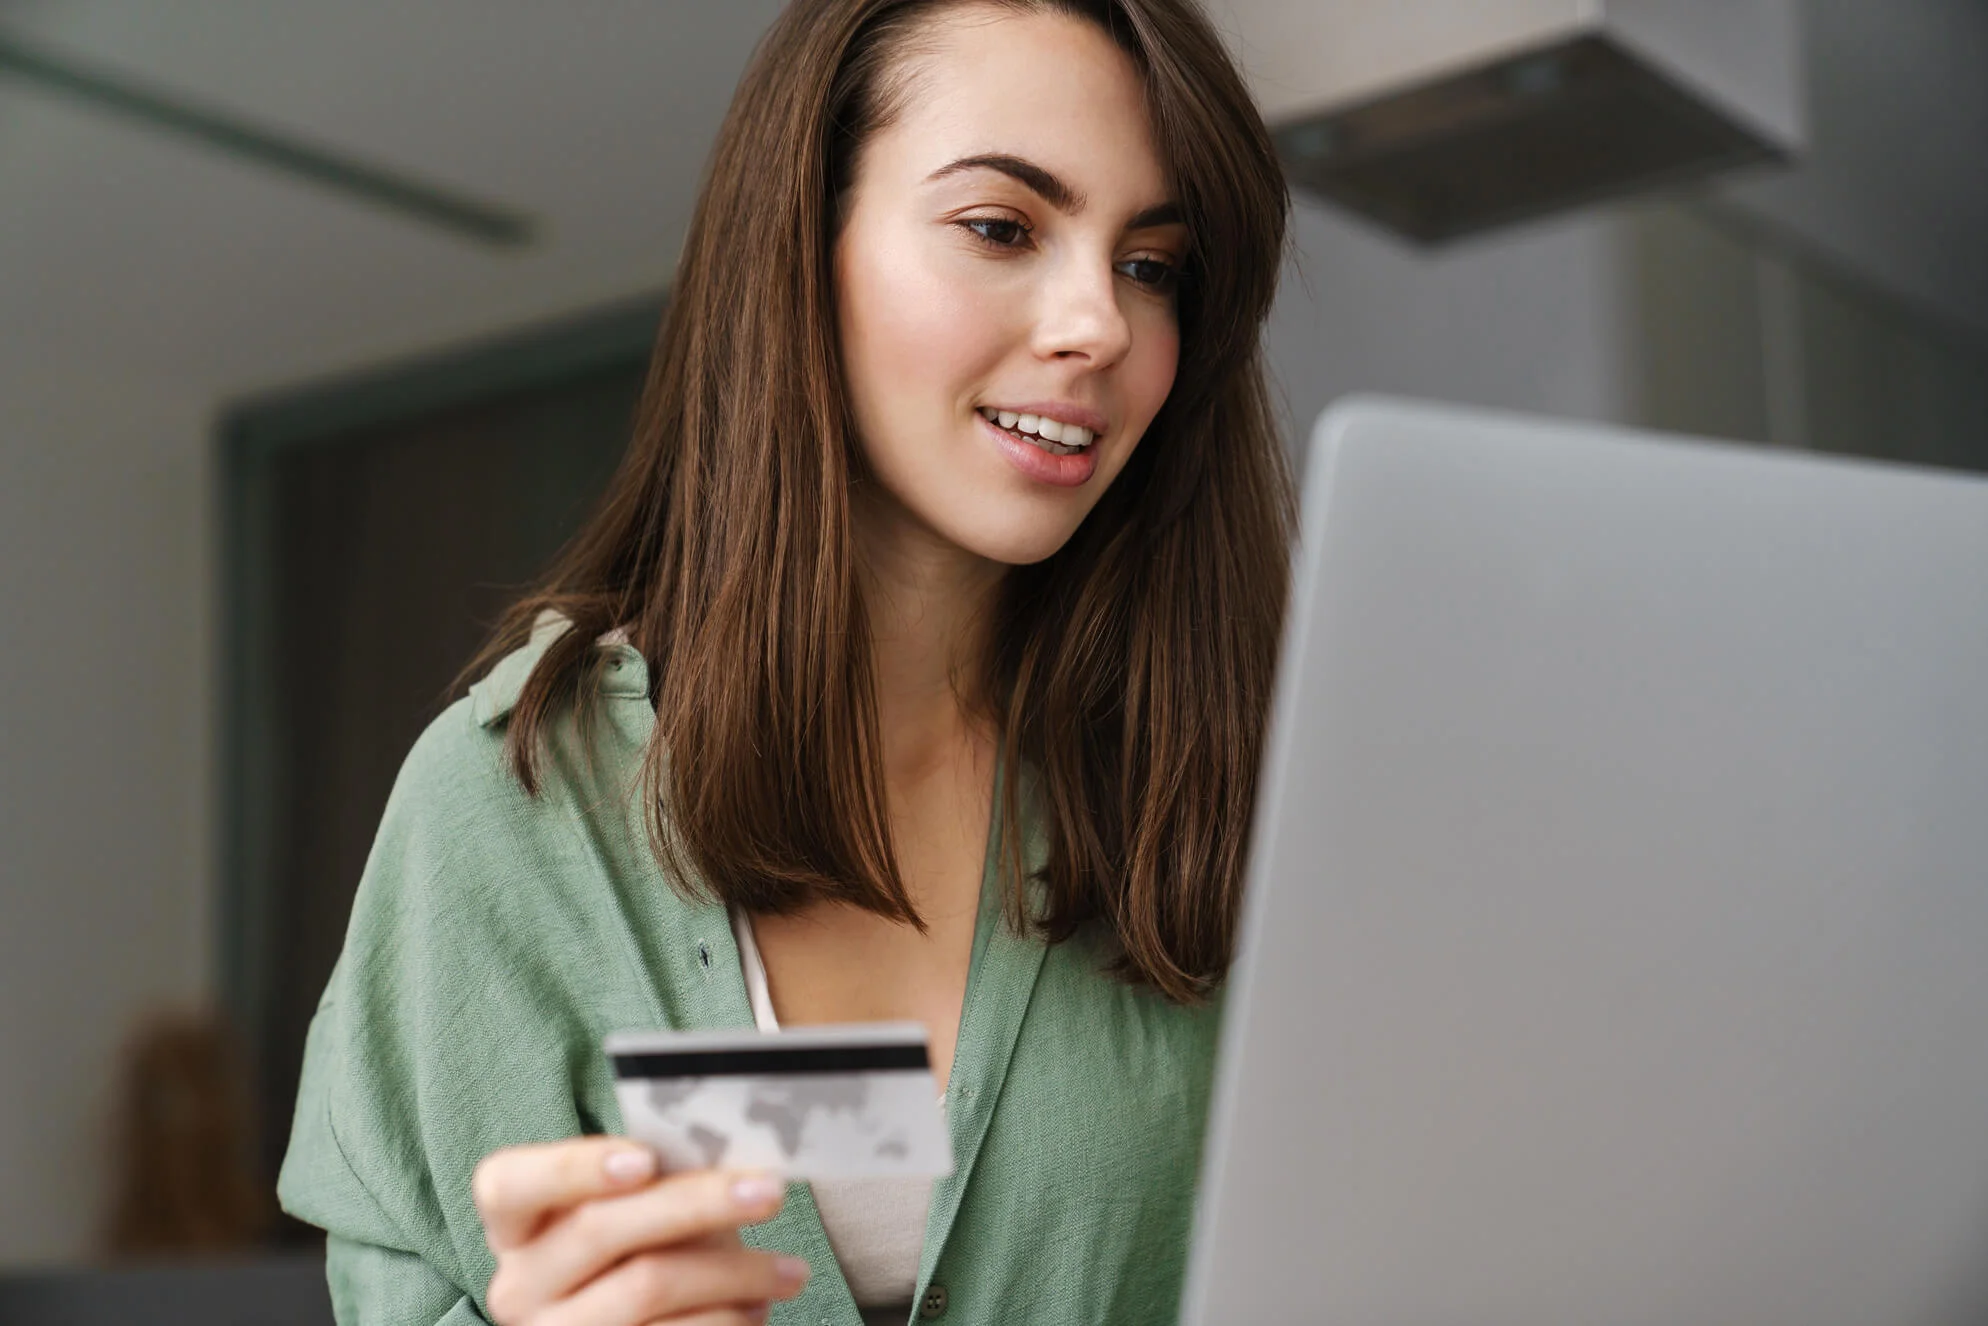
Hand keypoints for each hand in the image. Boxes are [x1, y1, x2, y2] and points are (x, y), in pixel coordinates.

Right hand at [473, 1136, 809, 1324]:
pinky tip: (758, 1307)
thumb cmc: (643, 1251)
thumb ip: (657, 1184)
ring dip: (735, 1272)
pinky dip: (729, 1319)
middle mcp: (519, 1286)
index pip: (507, 1185)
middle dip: (697, 1203)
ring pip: (647, 1286)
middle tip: (771, 1191)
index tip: (646, 1157)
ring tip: (788, 1270)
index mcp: (516, 1226)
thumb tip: (729, 1163)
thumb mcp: (635, 1213)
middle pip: (600, 1230)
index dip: (572, 1167)